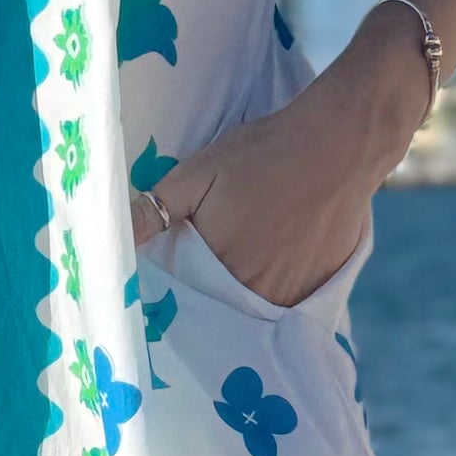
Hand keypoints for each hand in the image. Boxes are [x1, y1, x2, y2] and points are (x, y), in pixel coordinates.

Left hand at [128, 8, 431, 306]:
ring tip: (236, 270)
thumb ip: (156, 209)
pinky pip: (286, 305)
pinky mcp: (321, 288)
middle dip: (206, 300)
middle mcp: (257, 293)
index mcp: (221, 268)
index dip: (175, 290)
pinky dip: (273, 294)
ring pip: (253, 311)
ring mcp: (292, 294)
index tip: (166, 279)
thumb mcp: (198, 172)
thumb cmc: (263, 153)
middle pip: (221, 310)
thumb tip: (116, 240)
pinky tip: (269, 266)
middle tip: (201, 274)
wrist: (339, 143)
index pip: (185, 298)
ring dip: (239, 300)